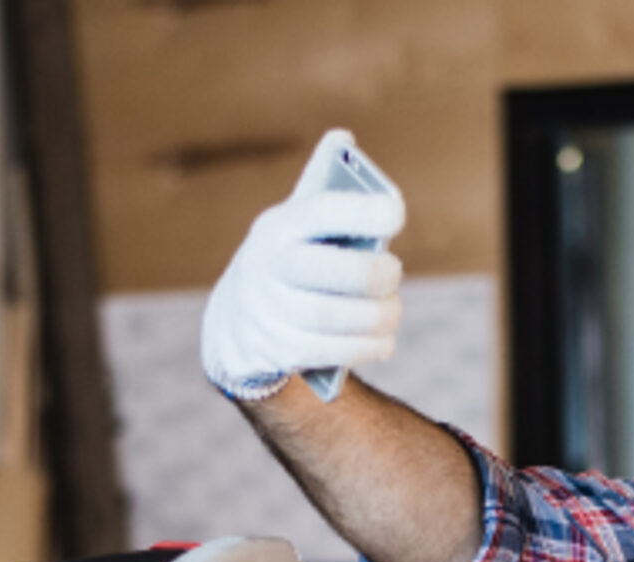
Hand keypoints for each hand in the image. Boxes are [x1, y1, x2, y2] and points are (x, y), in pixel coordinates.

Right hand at [201, 129, 404, 399]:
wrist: (237, 323)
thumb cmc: (289, 260)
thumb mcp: (296, 221)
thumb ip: (323, 186)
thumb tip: (343, 137)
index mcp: (280, 226)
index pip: (323, 210)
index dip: (365, 210)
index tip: (396, 213)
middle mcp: (270, 266)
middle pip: (337, 271)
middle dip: (378, 274)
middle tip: (393, 272)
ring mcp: (271, 311)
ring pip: (339, 317)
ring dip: (379, 316)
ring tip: (391, 310)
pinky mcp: (278, 350)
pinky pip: (334, 352)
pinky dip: (368, 347)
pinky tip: (383, 341)